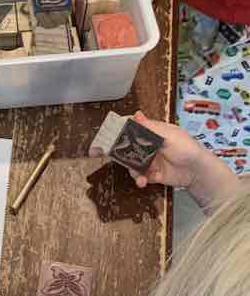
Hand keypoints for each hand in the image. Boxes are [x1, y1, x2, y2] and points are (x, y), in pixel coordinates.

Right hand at [90, 112, 239, 209]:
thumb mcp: (169, 135)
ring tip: (139, 176)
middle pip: (125, 147)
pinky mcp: (152, 174)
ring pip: (131, 164)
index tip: (101, 135)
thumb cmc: (187, 148)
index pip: (129, 129)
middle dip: (113, 152)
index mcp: (151, 132)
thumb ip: (150, 128)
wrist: (199, 172)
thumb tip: (136, 114)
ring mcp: (149, 160)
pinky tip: (145, 181)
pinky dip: (141, 179)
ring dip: (132, 170)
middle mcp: (148, 145)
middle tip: (95, 153)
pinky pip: (140, 176)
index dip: (115, 131)